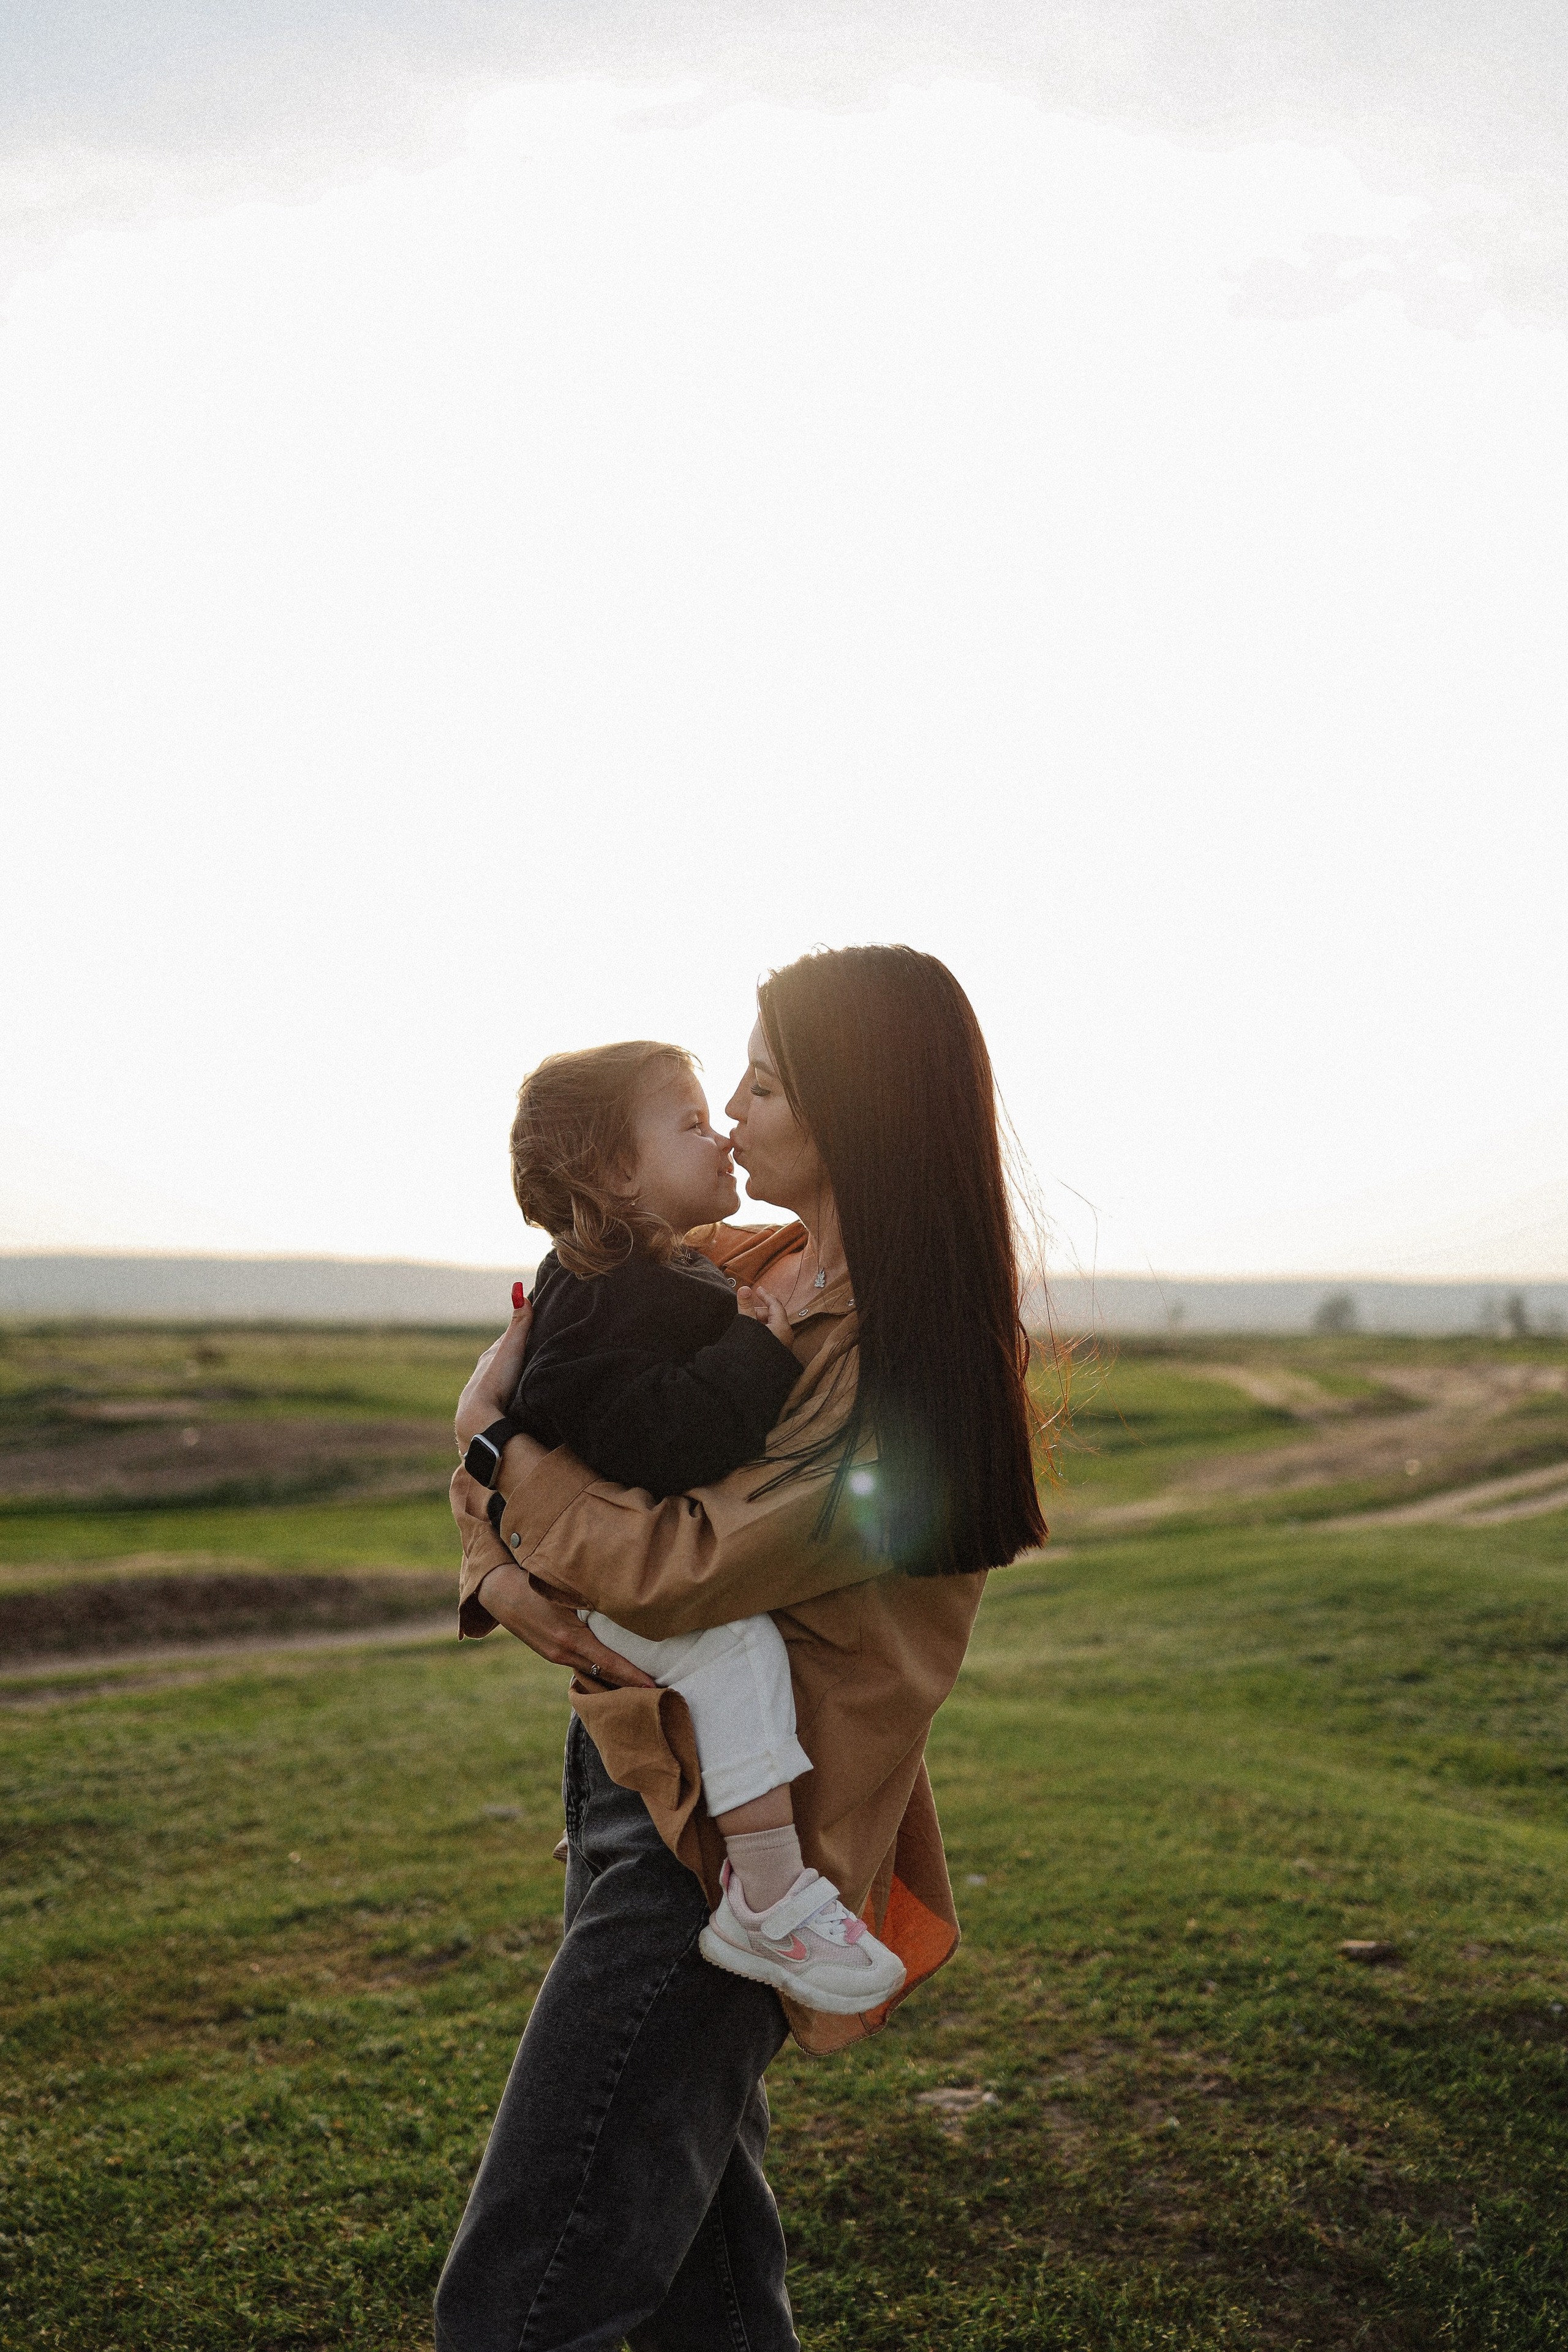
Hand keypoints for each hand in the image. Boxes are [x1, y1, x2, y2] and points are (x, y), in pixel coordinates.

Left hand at [455, 1288, 532, 1448]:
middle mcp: (481, 1373)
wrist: (479, 1418)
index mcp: (488, 1357)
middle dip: (513, 1356)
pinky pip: (498, 1399)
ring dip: (509, 1378)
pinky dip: (506, 1395)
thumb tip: (518, 1289)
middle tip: (530, 1352)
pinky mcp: (487, 1412)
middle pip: (499, 1361)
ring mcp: (482, 1393)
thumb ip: (519, 1323)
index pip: (504, 1341)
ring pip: (498, 1381)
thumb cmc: (496, 1380)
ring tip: (523, 1378)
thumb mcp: (511, 1348)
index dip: (518, 1334)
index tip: (530, 1328)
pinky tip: (512, 1401)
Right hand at [473, 1562, 658, 1687]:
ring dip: (615, 1677)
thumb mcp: (563, 1591)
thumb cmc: (533, 1582)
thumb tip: (623, 1605)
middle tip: (658, 1689)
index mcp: (569, 1639)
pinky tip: (614, 1670)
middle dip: (629, 1683)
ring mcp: (555, 1655)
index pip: (609, 1662)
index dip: (632, 1675)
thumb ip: (591, 1601)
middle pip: (604, 1673)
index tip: (653, 1686)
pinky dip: (599, 1668)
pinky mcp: (551, 1652)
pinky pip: (581, 1663)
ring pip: (592, 1670)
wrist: (496, 1591)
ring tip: (641, 1683)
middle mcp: (562, 1653)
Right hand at [737, 1283, 792, 1347]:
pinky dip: (763, 1331)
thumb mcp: (748, 1325)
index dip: (765, 1295)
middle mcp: (785, 1335)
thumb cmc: (753, 1351)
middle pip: (774, 1315)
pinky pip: (772, 1335)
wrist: (756, 1378)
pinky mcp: (779, 1352)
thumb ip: (745, 1306)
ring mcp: (783, 1344)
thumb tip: (744, 1288)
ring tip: (748, 1326)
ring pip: (772, 1326)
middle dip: (759, 1312)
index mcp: (781, 1326)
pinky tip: (753, 1336)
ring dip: (760, 1323)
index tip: (758, 1290)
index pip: (775, 1304)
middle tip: (746, 1314)